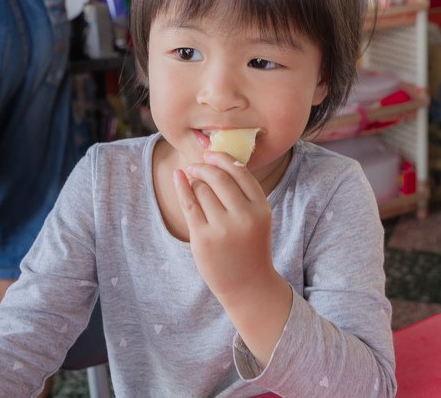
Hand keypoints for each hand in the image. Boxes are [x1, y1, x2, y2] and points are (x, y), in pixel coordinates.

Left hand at [173, 151, 277, 302]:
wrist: (248, 286)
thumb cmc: (250, 247)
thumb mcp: (257, 218)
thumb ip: (243, 194)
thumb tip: (218, 161)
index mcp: (261, 208)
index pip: (240, 172)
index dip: (223, 159)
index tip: (211, 155)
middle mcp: (244, 216)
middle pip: (219, 177)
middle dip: (204, 166)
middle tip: (195, 166)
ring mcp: (223, 228)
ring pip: (202, 189)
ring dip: (194, 181)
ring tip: (193, 184)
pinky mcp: (203, 238)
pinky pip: (189, 204)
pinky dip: (182, 187)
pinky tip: (178, 177)